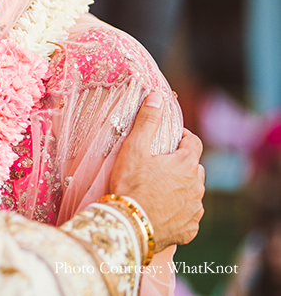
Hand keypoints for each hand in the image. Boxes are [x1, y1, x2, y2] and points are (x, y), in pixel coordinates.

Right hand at [109, 93, 204, 251]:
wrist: (130, 224)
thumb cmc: (131, 185)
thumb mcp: (134, 149)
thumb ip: (147, 122)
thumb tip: (156, 97)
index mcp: (186, 165)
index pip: (194, 143)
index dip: (183, 137)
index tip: (172, 137)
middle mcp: (197, 187)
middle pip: (196, 168)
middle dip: (183, 164)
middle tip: (162, 165)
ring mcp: (194, 210)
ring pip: (195, 192)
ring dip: (183, 187)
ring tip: (162, 188)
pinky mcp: (189, 229)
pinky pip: (190, 216)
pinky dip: (181, 211)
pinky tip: (165, 211)